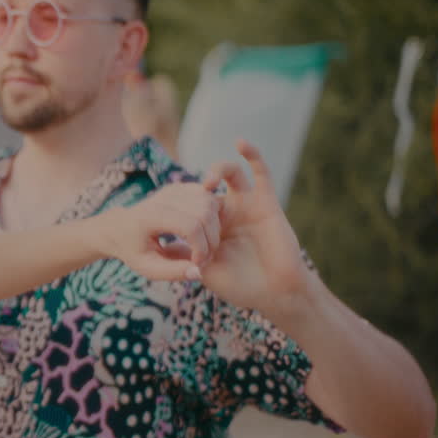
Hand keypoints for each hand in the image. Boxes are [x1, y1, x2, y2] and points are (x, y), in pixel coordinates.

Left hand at [99, 181, 220, 281]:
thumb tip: (199, 272)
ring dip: (215, 227)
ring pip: (210, 202)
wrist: (119, 227)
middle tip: (203, 257)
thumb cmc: (132, 249)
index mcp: (151, 216)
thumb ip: (172, 272)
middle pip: (204, 213)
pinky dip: (213, 214)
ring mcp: (173, 189)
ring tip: (204, 245)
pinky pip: (208, 197)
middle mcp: (163, 198)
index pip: (191, 226)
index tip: (196, 264)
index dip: (201, 248)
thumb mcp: (147, 267)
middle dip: (211, 239)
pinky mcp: (181, 187)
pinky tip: (203, 231)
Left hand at [197, 140, 311, 310]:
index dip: (184, 223)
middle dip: (197, 203)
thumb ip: (182, 260)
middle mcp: (223, 211)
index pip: (187, 209)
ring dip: (216, 171)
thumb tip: (161, 245)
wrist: (276, 294)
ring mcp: (244, 204)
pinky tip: (240, 143)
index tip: (189, 251)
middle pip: (203, 189)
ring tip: (209, 183)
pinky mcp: (266, 202)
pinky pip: (260, 173)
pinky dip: (252, 155)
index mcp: (205, 226)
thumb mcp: (202, 273)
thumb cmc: (240, 288)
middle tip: (198, 226)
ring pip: (228, 174)